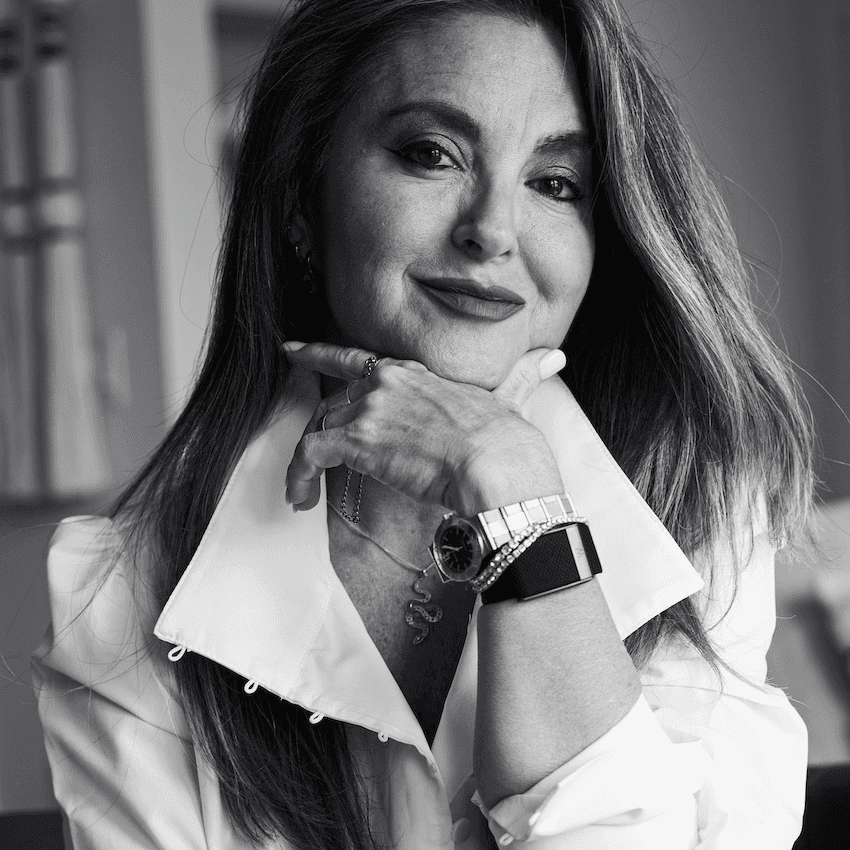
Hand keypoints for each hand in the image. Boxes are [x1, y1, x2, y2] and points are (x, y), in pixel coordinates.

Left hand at [283, 342, 567, 514]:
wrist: (496, 465)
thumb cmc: (507, 441)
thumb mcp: (513, 397)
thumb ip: (525, 374)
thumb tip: (553, 357)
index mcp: (416, 374)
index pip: (360, 360)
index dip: (322, 354)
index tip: (295, 351)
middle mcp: (387, 384)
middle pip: (333, 401)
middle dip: (318, 427)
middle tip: (304, 455)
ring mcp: (370, 410)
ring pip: (318, 428)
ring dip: (306, 462)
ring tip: (302, 491)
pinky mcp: (357, 441)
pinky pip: (308, 454)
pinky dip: (297, 476)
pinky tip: (299, 497)